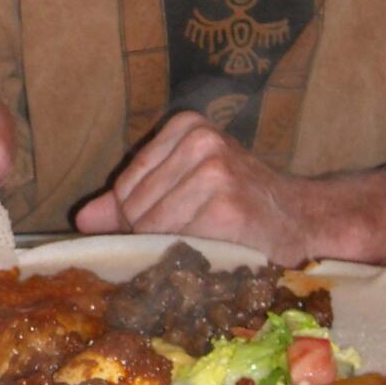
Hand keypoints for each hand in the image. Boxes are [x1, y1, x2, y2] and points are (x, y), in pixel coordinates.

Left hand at [75, 111, 327, 265]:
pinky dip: (187, 257)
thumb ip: (128, 200)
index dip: (137, 217)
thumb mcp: (183, 186)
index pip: (126, 185)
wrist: (302, 220)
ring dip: (170, 248)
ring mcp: (214, 171)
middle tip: (190, 239)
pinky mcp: (225, 207)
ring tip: (203, 244)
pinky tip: (213, 253)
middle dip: (151, 234)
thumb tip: (82, 219)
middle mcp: (200, 141)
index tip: (171, 224)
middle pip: (135, 207)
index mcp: (186, 127)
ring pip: (151, 227)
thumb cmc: (238, 203)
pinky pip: (175, 242)